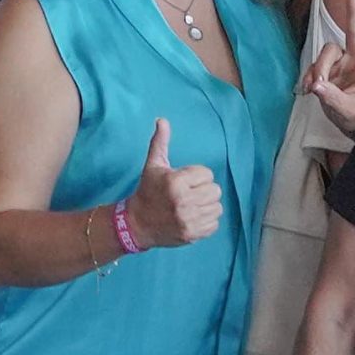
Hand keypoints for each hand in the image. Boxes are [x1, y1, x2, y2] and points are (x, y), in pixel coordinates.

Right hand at [125, 119, 221, 246]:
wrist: (136, 224)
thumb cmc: (148, 191)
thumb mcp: (153, 166)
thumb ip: (160, 143)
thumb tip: (162, 119)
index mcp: (175, 182)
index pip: (207, 174)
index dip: (196, 177)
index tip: (182, 182)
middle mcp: (183, 201)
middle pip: (215, 190)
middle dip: (203, 190)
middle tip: (187, 194)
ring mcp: (189, 220)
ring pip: (217, 207)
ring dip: (206, 206)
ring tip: (190, 206)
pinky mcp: (193, 234)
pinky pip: (215, 223)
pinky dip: (206, 221)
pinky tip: (192, 218)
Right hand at [300, 0, 354, 138]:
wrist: (347, 119)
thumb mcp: (347, 111)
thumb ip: (332, 98)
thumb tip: (316, 86)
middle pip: (354, 34)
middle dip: (353, 15)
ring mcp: (340, 62)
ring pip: (327, 51)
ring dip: (319, 67)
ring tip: (316, 87)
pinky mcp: (326, 67)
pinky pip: (314, 64)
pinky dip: (310, 76)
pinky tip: (309, 89)